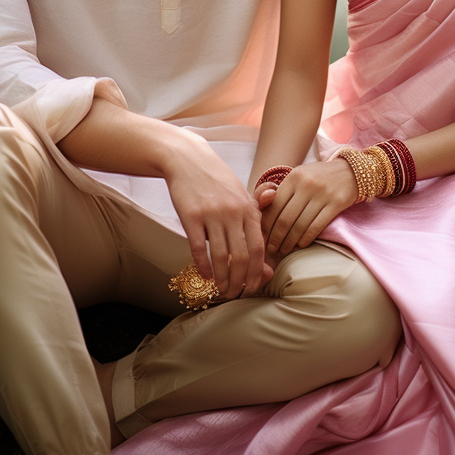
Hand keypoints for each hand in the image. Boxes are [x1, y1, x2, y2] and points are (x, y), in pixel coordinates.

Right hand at [163, 132, 270, 300]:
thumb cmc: (218, 182)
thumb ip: (254, 227)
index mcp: (249, 208)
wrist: (189, 160)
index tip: (253, 287)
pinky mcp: (191, 215)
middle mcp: (233, 212)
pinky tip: (205, 275)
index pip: (258, 248)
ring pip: (222, 256)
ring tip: (221, 289)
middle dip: (240, 281)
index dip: (256, 272)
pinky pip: (199, 247)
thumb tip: (266, 265)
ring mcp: (212, 213)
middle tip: (236, 294)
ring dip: (222, 278)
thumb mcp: (241, 199)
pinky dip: (204, 265)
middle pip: (241, 256)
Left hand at [260, 160, 358, 256]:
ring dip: (290, 241)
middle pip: (286, 218)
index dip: (267, 225)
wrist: (350, 170)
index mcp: (294, 177)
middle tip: (271, 249)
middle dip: (276, 237)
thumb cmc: (320, 177)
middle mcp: (306, 184)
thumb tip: (264, 216)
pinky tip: (301, 245)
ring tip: (284, 250)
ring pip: (300, 224)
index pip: (274, 205)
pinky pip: (317, 226)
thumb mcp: (300, 176)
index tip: (262, 237)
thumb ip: (284, 191)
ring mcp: (322, 193)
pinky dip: (306, 238)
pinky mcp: (337, 202)